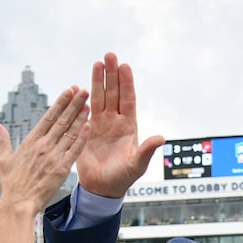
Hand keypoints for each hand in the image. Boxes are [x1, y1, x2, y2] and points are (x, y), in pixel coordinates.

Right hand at [0, 87, 89, 210]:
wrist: (18, 203)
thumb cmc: (11, 183)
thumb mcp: (4, 159)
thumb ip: (3, 140)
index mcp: (30, 141)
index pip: (48, 116)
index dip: (60, 102)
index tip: (69, 91)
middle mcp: (43, 146)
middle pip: (62, 120)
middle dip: (74, 104)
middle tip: (83, 90)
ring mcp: (53, 156)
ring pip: (70, 132)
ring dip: (80, 117)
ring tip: (89, 103)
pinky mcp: (61, 169)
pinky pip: (74, 151)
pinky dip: (82, 138)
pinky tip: (89, 126)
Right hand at [74, 52, 164, 197]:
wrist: (102, 188)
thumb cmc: (122, 178)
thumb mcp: (136, 165)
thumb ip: (146, 151)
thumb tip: (161, 138)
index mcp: (129, 126)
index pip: (128, 99)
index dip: (127, 83)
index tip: (125, 66)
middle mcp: (115, 121)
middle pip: (114, 92)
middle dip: (112, 74)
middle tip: (109, 55)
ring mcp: (101, 124)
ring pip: (100, 97)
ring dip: (98, 80)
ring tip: (97, 62)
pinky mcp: (87, 130)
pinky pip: (85, 110)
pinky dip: (84, 98)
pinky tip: (81, 85)